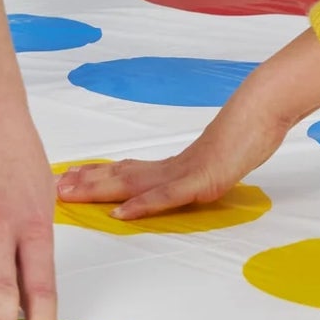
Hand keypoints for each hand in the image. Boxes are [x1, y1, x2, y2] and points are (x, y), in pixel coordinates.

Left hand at [56, 26, 319, 218]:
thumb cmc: (251, 128)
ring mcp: (186, 173)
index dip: (98, 174)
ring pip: (133, 185)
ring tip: (68, 195)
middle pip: (121, 176)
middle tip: (54, 187)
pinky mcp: (202, 180)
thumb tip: (199, 171)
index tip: (72, 177)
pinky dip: (142, 205)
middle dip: (86, 183)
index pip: (130, 170)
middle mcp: (175, 167)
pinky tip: (121, 213)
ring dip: (98, 191)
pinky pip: (167, 196)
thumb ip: (206, 165)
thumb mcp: (225, 153)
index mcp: (179, 164)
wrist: (266, 107)